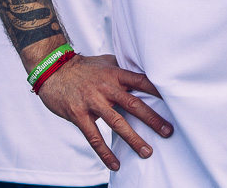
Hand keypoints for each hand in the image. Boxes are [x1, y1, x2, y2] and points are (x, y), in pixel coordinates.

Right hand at [36, 53, 172, 171]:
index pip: (141, 81)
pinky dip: (105, 153)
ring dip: (134, 139)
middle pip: (133, 104)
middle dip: (152, 119)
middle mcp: (106, 87)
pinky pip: (94, 137)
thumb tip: (144, 75)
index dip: (157, 90)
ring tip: (147, 152)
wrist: (53, 69)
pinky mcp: (79, 115)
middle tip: (168, 131)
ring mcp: (92, 102)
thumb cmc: (83, 67)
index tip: (174, 100)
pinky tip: (115, 164)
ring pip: (117, 123)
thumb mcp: (106, 62)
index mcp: (115, 74)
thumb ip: (123, 70)